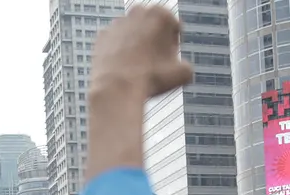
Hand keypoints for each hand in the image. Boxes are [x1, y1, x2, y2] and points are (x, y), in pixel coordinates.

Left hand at [86, 5, 191, 179]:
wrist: (117, 89)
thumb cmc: (152, 79)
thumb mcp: (184, 73)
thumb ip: (187, 65)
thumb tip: (182, 69)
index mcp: (161, 14)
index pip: (174, 29)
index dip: (174, 47)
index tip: (169, 61)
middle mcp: (138, 12)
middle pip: (153, 28)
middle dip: (155, 42)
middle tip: (155, 64)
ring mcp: (117, 23)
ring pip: (133, 35)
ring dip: (137, 47)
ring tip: (139, 69)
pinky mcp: (102, 36)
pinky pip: (116, 44)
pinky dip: (119, 54)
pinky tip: (123, 70)